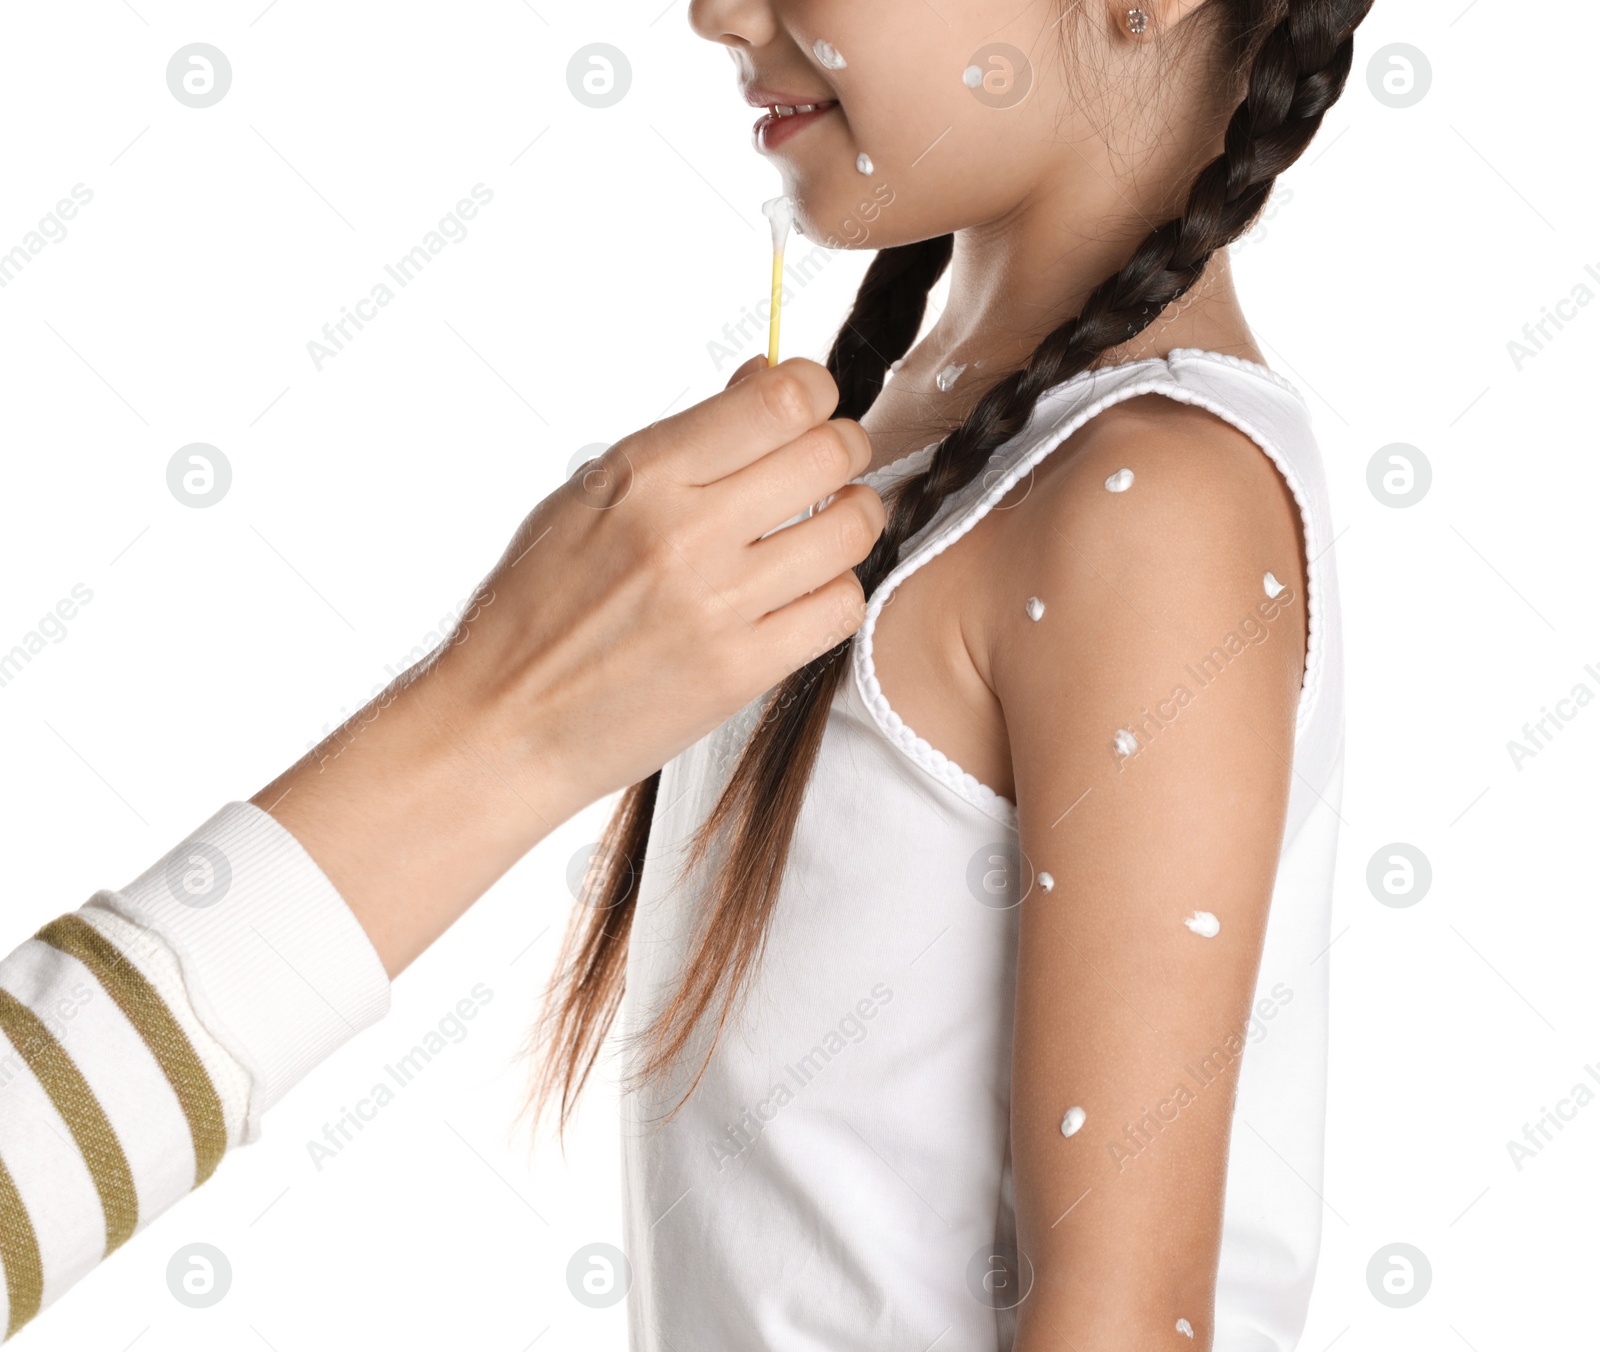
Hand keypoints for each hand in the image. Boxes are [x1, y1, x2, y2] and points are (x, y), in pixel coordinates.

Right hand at [253, 356, 882, 974]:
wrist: (502, 724)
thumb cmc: (532, 612)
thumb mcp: (585, 500)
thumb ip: (680, 443)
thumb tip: (763, 380)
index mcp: (641, 476)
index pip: (781, 400)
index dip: (815, 390)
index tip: (812, 401)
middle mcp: (686, 533)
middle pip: (829, 455)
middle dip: (845, 447)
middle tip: (834, 460)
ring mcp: (720, 605)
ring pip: (851, 530)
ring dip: (854, 518)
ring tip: (829, 525)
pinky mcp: (743, 670)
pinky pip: (840, 609)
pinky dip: (836, 592)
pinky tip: (807, 590)